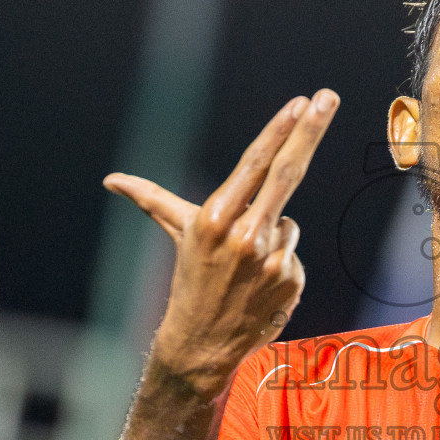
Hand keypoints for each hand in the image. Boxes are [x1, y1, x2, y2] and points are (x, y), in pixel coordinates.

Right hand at [104, 90, 339, 395]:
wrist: (202, 343)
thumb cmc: (191, 279)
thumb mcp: (177, 235)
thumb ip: (151, 200)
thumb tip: (111, 181)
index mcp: (215, 218)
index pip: (254, 164)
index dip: (278, 131)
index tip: (301, 103)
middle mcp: (245, 236)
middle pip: (287, 173)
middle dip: (310, 131)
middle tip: (328, 96)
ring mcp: (272, 260)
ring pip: (288, 221)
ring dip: (272, 233)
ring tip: (246, 264)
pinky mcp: (291, 281)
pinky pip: (293, 251)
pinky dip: (280, 260)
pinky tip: (259, 282)